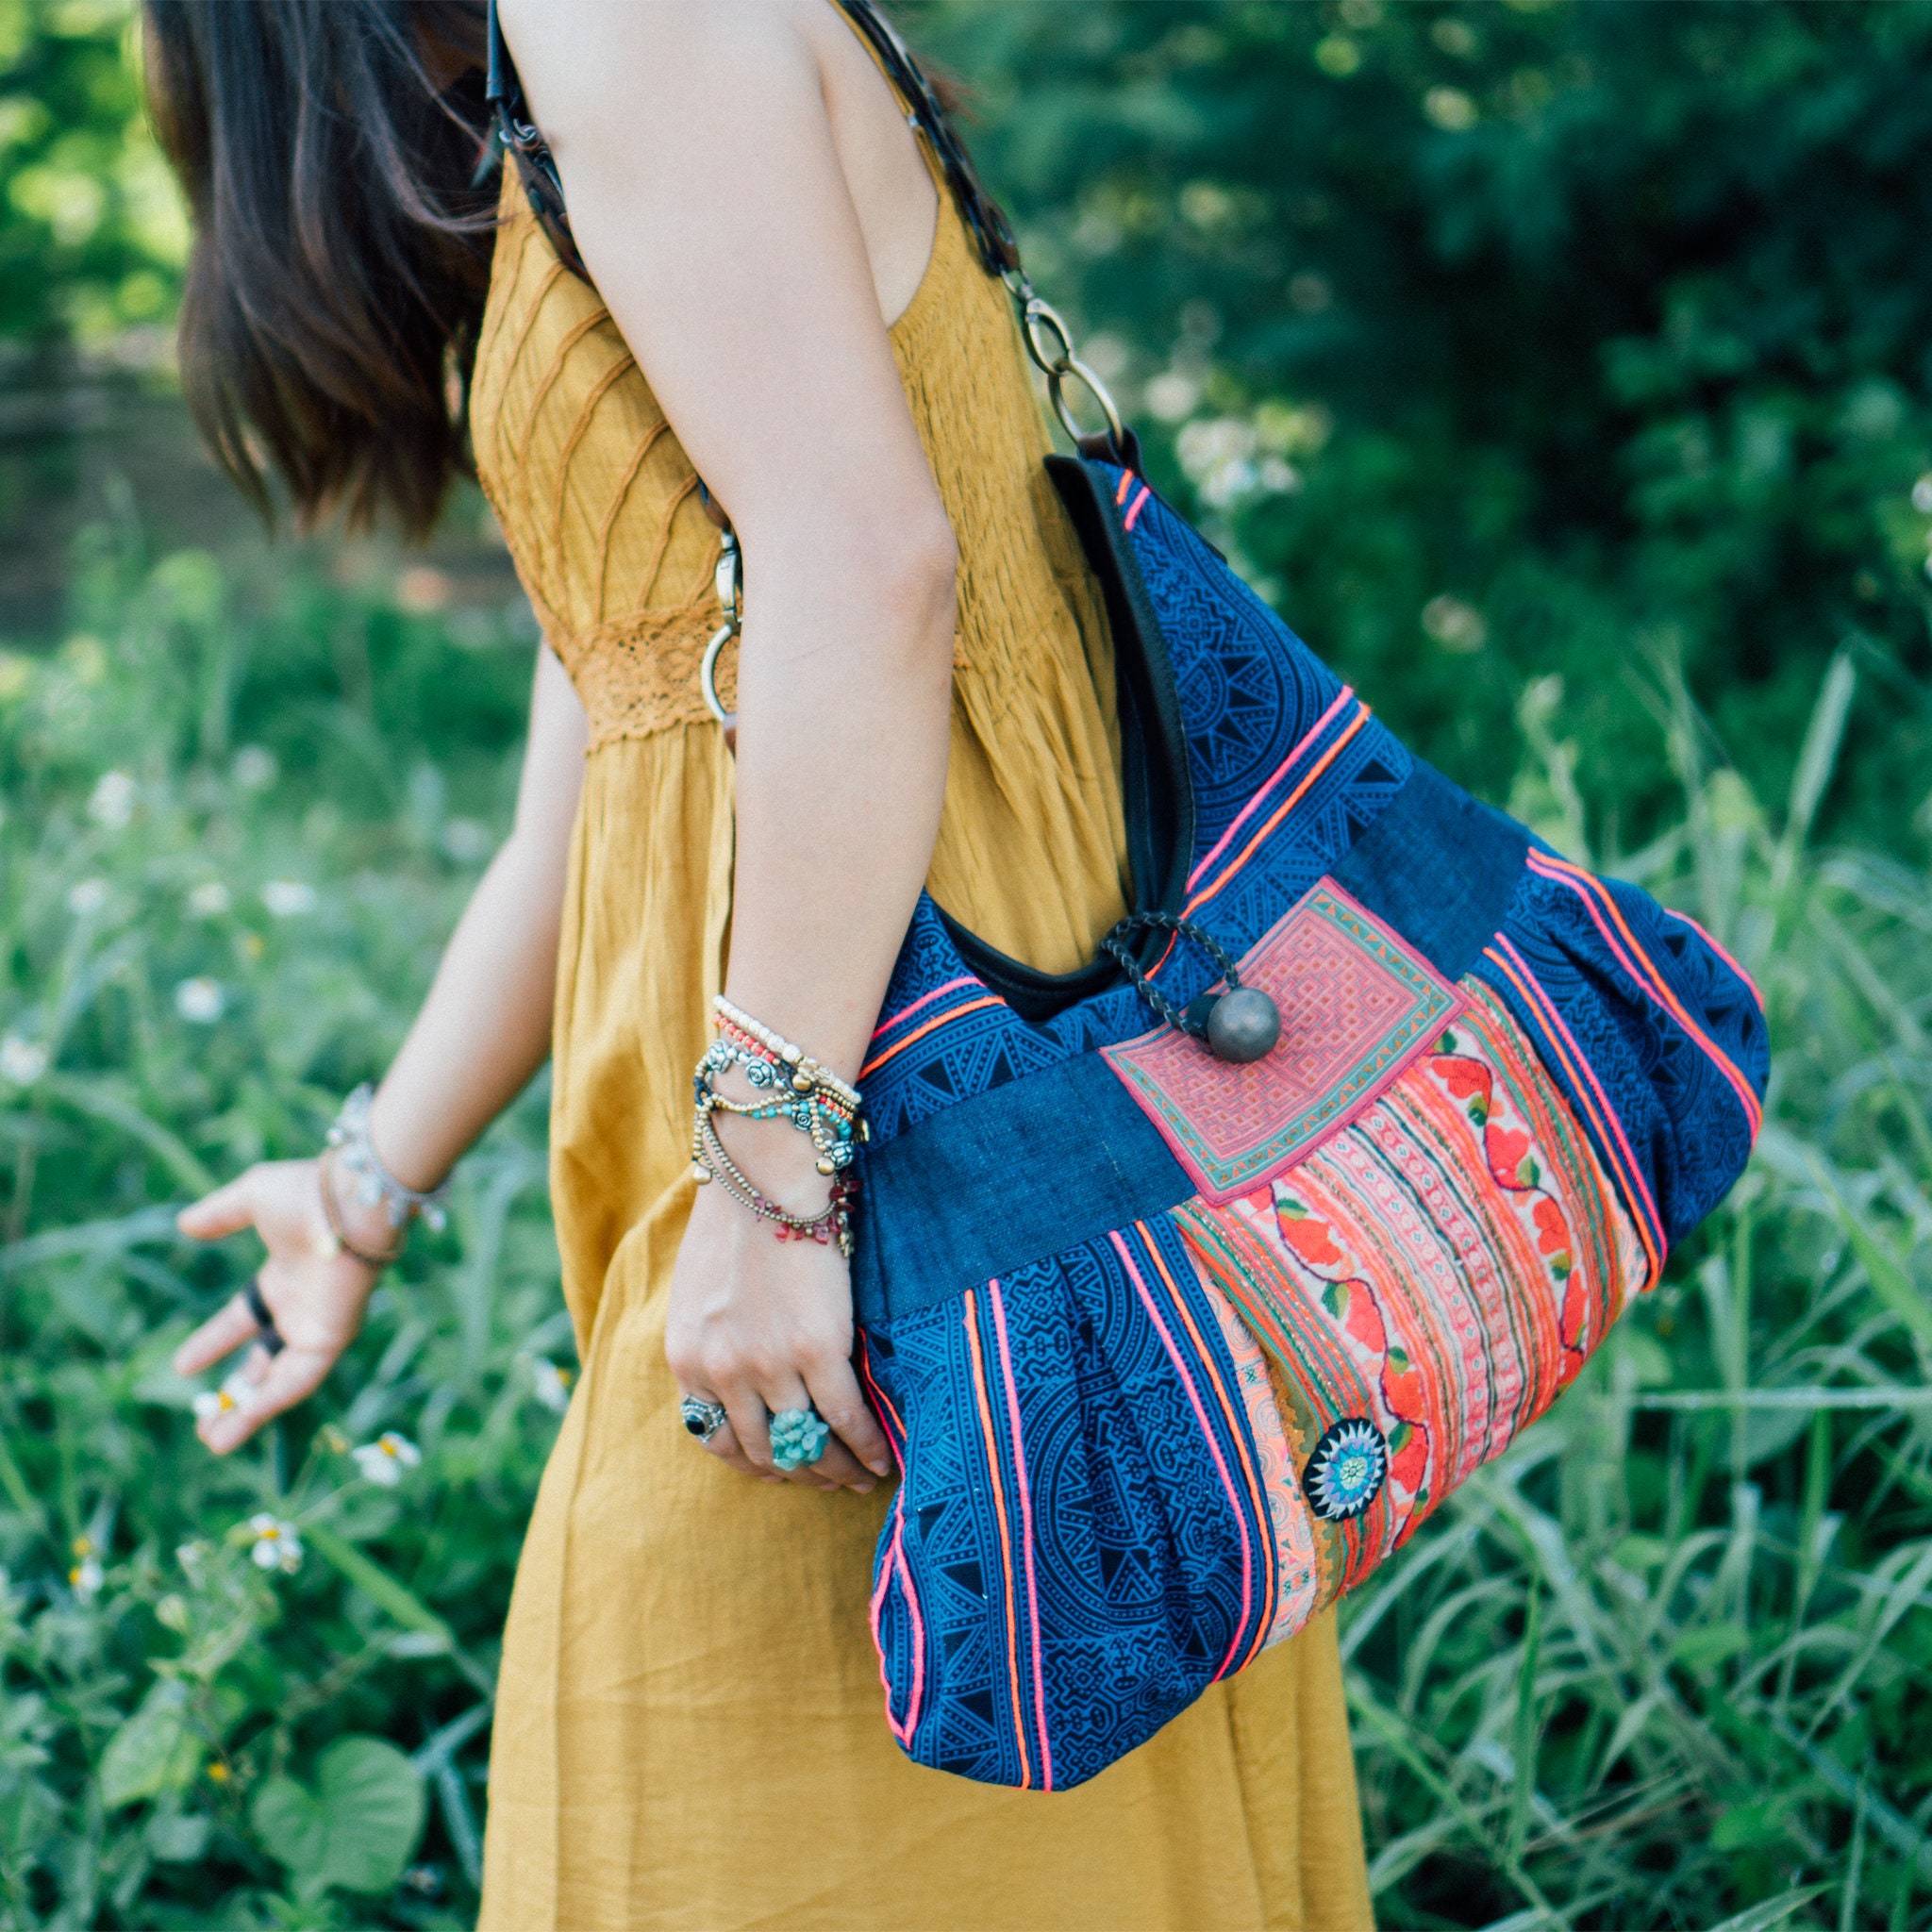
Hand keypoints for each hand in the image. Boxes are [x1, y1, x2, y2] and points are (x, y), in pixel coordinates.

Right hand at [172, 1159, 383, 1454]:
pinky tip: (240, 1423)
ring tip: (213, 1442)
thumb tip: (185, 1224)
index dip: (214, 1343)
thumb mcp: (252, 1199)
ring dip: (249, 1412)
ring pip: (280, 1380)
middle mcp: (302, 1308)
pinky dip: (271, 1402)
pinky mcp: (332, 1339)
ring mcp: (317, 1325)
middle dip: (236, 1392)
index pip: (245, 1320)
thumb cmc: (308, 1194)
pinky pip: (299, 1380)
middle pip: (263, 1361)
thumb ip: (220, 1214)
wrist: (351, 1202)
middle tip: (205, 1421)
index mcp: (285, 1278)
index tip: (182, 1367)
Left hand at [665, 1125, 892, 1494]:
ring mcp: (769, 1365)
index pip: (720, 1442)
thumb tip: (737, 1381)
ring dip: (836, 1469)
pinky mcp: (817, 1348)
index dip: (757, 1464)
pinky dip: (866, 1446)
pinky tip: (883, 1459)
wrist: (763, 1176)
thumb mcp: (696, 1296)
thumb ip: (710, 1344)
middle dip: (801, 1474)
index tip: (784, 1468)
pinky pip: (846, 1417)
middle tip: (830, 1479)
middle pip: (767, 1451)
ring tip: (859, 1477)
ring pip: (807, 1442)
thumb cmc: (733, 1223)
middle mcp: (722, 1373)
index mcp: (688, 1362)